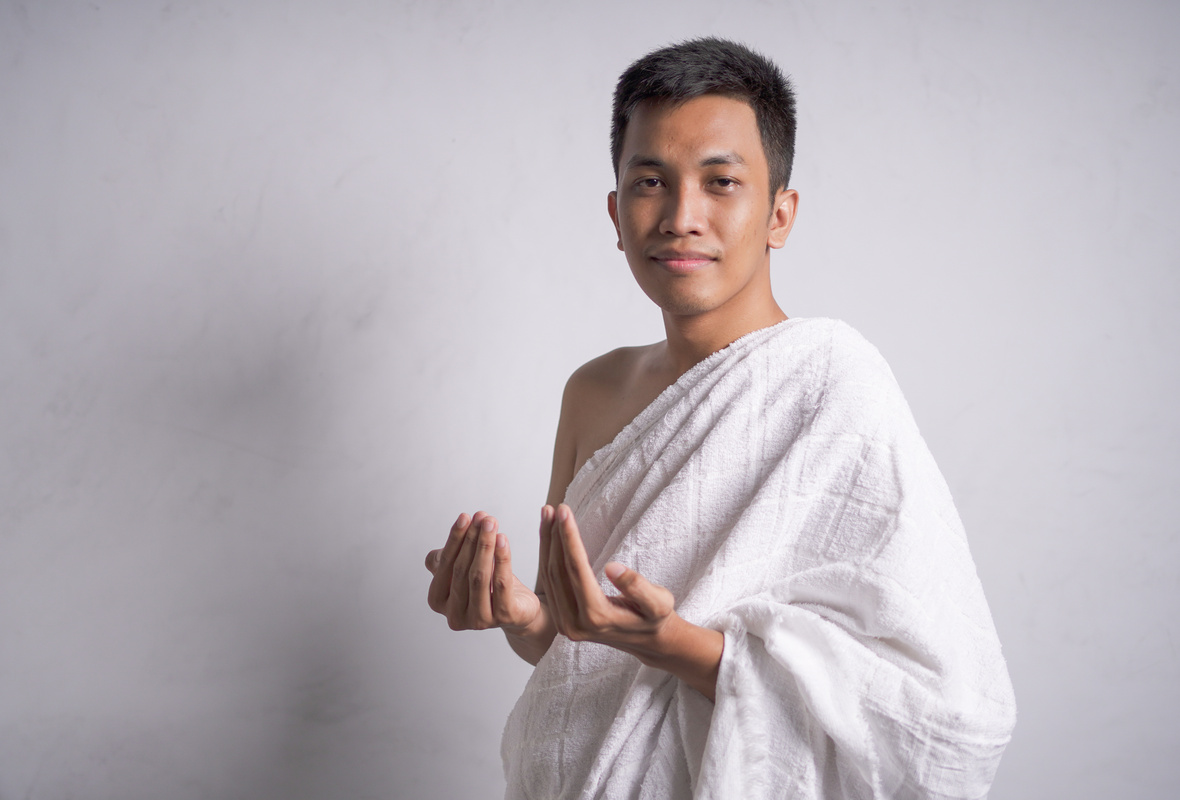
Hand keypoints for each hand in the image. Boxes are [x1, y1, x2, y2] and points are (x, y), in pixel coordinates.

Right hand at [426, 511, 541, 633]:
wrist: (519, 607)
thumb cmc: (487, 585)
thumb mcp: (464, 568)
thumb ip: (452, 556)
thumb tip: (449, 537)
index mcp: (438, 601)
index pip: (444, 565)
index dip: (455, 539)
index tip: (465, 516)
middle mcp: (454, 616)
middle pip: (462, 569)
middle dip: (472, 540)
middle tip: (483, 517)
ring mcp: (479, 621)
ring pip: (480, 576)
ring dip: (486, 545)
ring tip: (492, 523)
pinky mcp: (503, 618)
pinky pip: (501, 583)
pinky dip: (502, 558)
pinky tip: (503, 540)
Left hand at [539, 504, 722, 699]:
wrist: (648, 641)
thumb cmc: (655, 618)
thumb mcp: (658, 603)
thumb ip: (638, 587)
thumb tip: (612, 567)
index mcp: (597, 617)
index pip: (577, 570)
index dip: (569, 538)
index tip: (564, 511)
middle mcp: (575, 624)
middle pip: (558, 572)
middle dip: (554, 537)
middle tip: (553, 507)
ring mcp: (565, 625)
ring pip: (549, 577)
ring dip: (547, 544)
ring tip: (547, 514)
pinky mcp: (562, 621)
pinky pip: (550, 584)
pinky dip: (547, 557)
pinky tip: (550, 537)